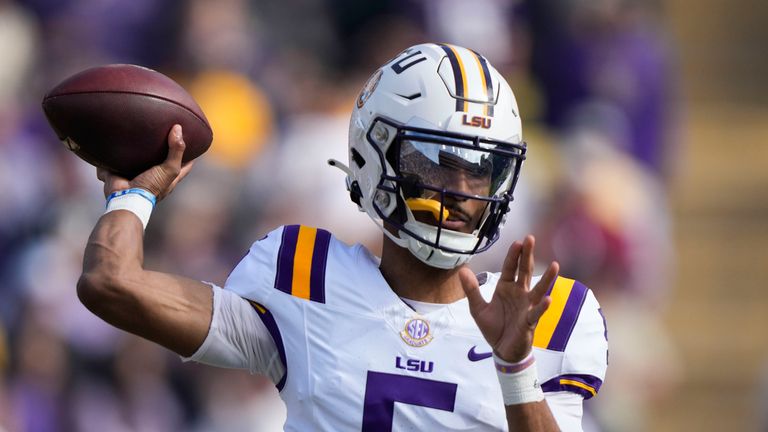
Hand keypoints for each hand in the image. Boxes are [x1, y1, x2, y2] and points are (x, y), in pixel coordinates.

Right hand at [97, 124, 194, 200]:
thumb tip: (178, 128)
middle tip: (166, 131)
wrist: (125, 196)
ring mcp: (138, 173)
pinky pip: (122, 159)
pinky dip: (121, 153)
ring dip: (142, 149)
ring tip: (143, 131)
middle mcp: (156, 175)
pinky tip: (122, 138)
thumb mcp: (169, 169)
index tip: (194, 142)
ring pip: (142, 158)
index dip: (190, 155)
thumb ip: (176, 150)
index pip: (185, 165)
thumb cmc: (151, 186)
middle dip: (164, 148)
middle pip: (163, 159)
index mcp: (170, 177)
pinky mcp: (122, 170)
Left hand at [460, 235, 558, 362]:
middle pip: (525, 272)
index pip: (510, 268)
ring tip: (554, 265)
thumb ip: (472, 290)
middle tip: (531, 239)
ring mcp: (527, 307)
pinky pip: (536, 313)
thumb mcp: (478, 308)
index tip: (518, 242)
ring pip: (537, 290)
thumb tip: (462, 270)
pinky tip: (547, 299)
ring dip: (546, 278)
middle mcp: (519, 294)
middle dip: (528, 256)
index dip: (513, 255)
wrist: (502, 350)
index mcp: (506, 288)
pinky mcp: (529, 322)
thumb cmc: (494, 327)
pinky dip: (542, 307)